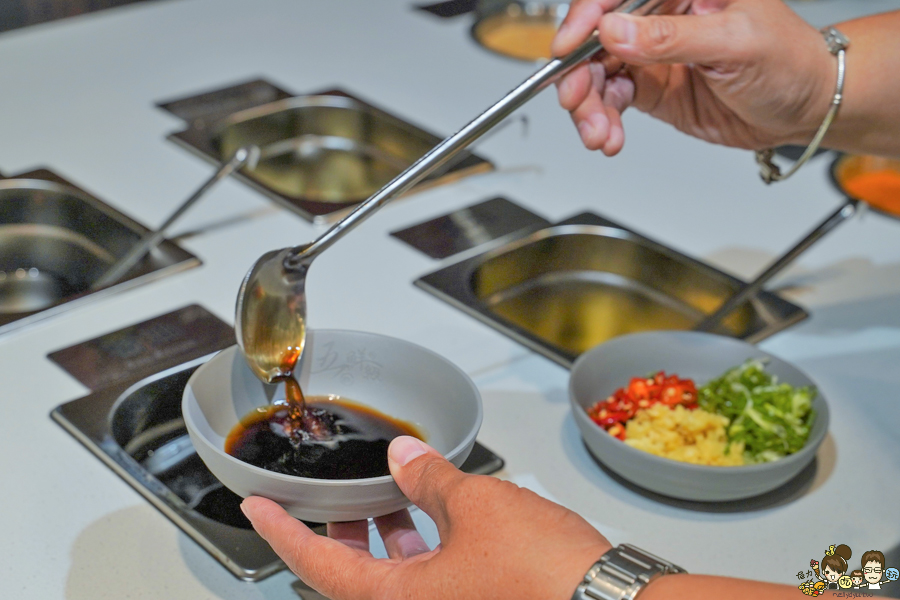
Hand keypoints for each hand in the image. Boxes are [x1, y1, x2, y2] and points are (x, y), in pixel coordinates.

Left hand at [241, 436, 610, 599]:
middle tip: (331, 499)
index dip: (281, 532)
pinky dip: (426, 548)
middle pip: (355, 577)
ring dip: (386, 538)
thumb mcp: (477, 508)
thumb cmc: (546, 577)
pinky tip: (442, 515)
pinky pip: (433, 582)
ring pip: (397, 581)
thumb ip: (431, 481)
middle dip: (341, 531)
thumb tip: (405, 460)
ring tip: (389, 496)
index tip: (255, 509)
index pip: (317, 567)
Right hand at [552, 0, 836, 154]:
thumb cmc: (789, 60)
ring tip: (598, 132)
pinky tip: (610, 136)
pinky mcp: (651, 86)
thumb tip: (615, 31)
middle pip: (596, 36)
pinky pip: (611, 101)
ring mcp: (651, 52)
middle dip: (578, 72)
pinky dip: (603, 121)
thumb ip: (671, 37)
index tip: (568, 46)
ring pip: (596, 73)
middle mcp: (660, 15)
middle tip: (576, 101)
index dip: (586, 16)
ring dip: (588, 106)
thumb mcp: (735, 42)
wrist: (803, 108)